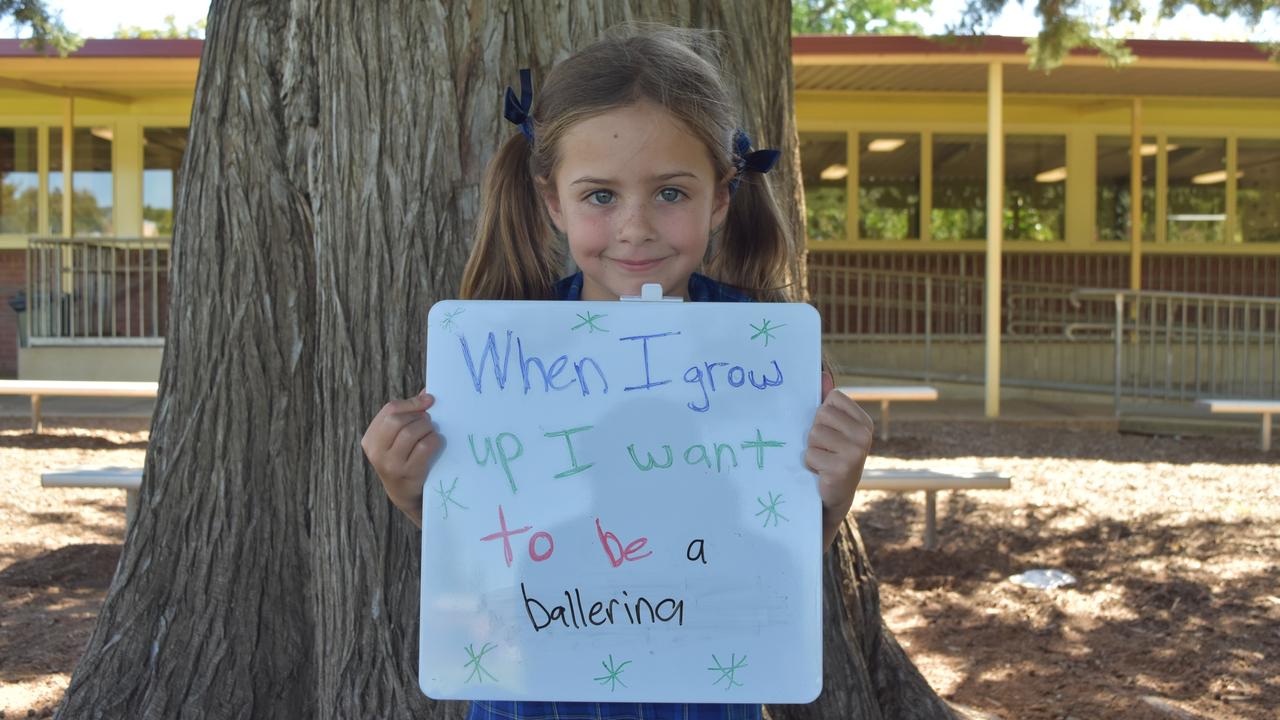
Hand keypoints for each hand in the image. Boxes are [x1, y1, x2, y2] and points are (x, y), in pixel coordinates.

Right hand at [361, 391, 441, 527]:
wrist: (407, 496)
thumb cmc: (405, 459)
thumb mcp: (398, 439)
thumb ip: (409, 415)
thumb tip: (426, 392)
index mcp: (371, 439)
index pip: (390, 410)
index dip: (412, 403)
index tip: (429, 400)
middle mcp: (376, 452)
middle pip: (398, 420)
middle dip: (419, 417)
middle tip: (429, 421)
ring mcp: (390, 464)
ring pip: (411, 432)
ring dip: (428, 428)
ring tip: (431, 432)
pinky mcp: (407, 473)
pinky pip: (424, 447)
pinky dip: (434, 440)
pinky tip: (436, 443)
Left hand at [806, 372, 873, 549]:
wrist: (835, 496)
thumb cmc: (830, 456)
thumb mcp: (830, 427)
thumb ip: (826, 402)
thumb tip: (823, 375)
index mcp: (863, 421)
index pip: (831, 398)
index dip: (822, 415)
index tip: (830, 433)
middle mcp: (864, 434)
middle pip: (820, 415)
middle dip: (815, 433)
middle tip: (825, 449)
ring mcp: (855, 451)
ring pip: (813, 434)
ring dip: (811, 449)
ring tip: (823, 460)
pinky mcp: (842, 467)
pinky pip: (810, 454)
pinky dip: (810, 464)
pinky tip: (822, 472)